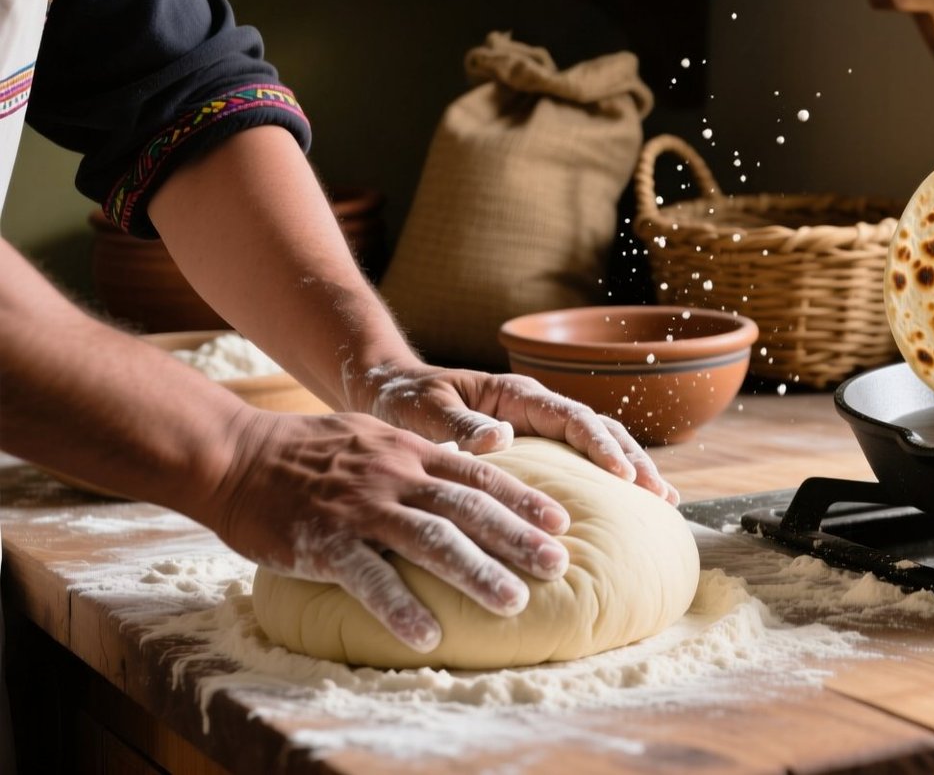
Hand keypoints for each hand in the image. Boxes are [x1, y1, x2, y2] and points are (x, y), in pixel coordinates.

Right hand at [209, 409, 571, 652]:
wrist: (232, 454)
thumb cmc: (306, 452)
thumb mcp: (373, 438)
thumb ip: (418, 457)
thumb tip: (469, 471)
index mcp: (408, 451)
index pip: (478, 474)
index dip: (522, 498)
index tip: (561, 520)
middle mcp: (393, 476)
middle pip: (468, 507)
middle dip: (517, 537)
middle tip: (558, 565)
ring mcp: (360, 508)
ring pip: (431, 540)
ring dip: (477, 573)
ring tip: (513, 603)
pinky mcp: (323, 541)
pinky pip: (368, 577)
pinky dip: (399, 607)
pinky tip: (427, 635)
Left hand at [353, 364, 678, 504]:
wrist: (391, 392)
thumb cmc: (405, 398)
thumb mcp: (424, 408)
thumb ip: (459, 423)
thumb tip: (499, 439)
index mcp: (517, 394)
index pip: (573, 417)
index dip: (600, 446)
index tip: (623, 477)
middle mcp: (538, 408)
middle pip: (601, 429)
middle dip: (634, 461)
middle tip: (662, 497)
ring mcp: (541, 428)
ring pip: (601, 444)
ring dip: (633, 470)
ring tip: (664, 503)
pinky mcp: (538, 449)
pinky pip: (581, 462)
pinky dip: (609, 482)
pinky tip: (629, 509)